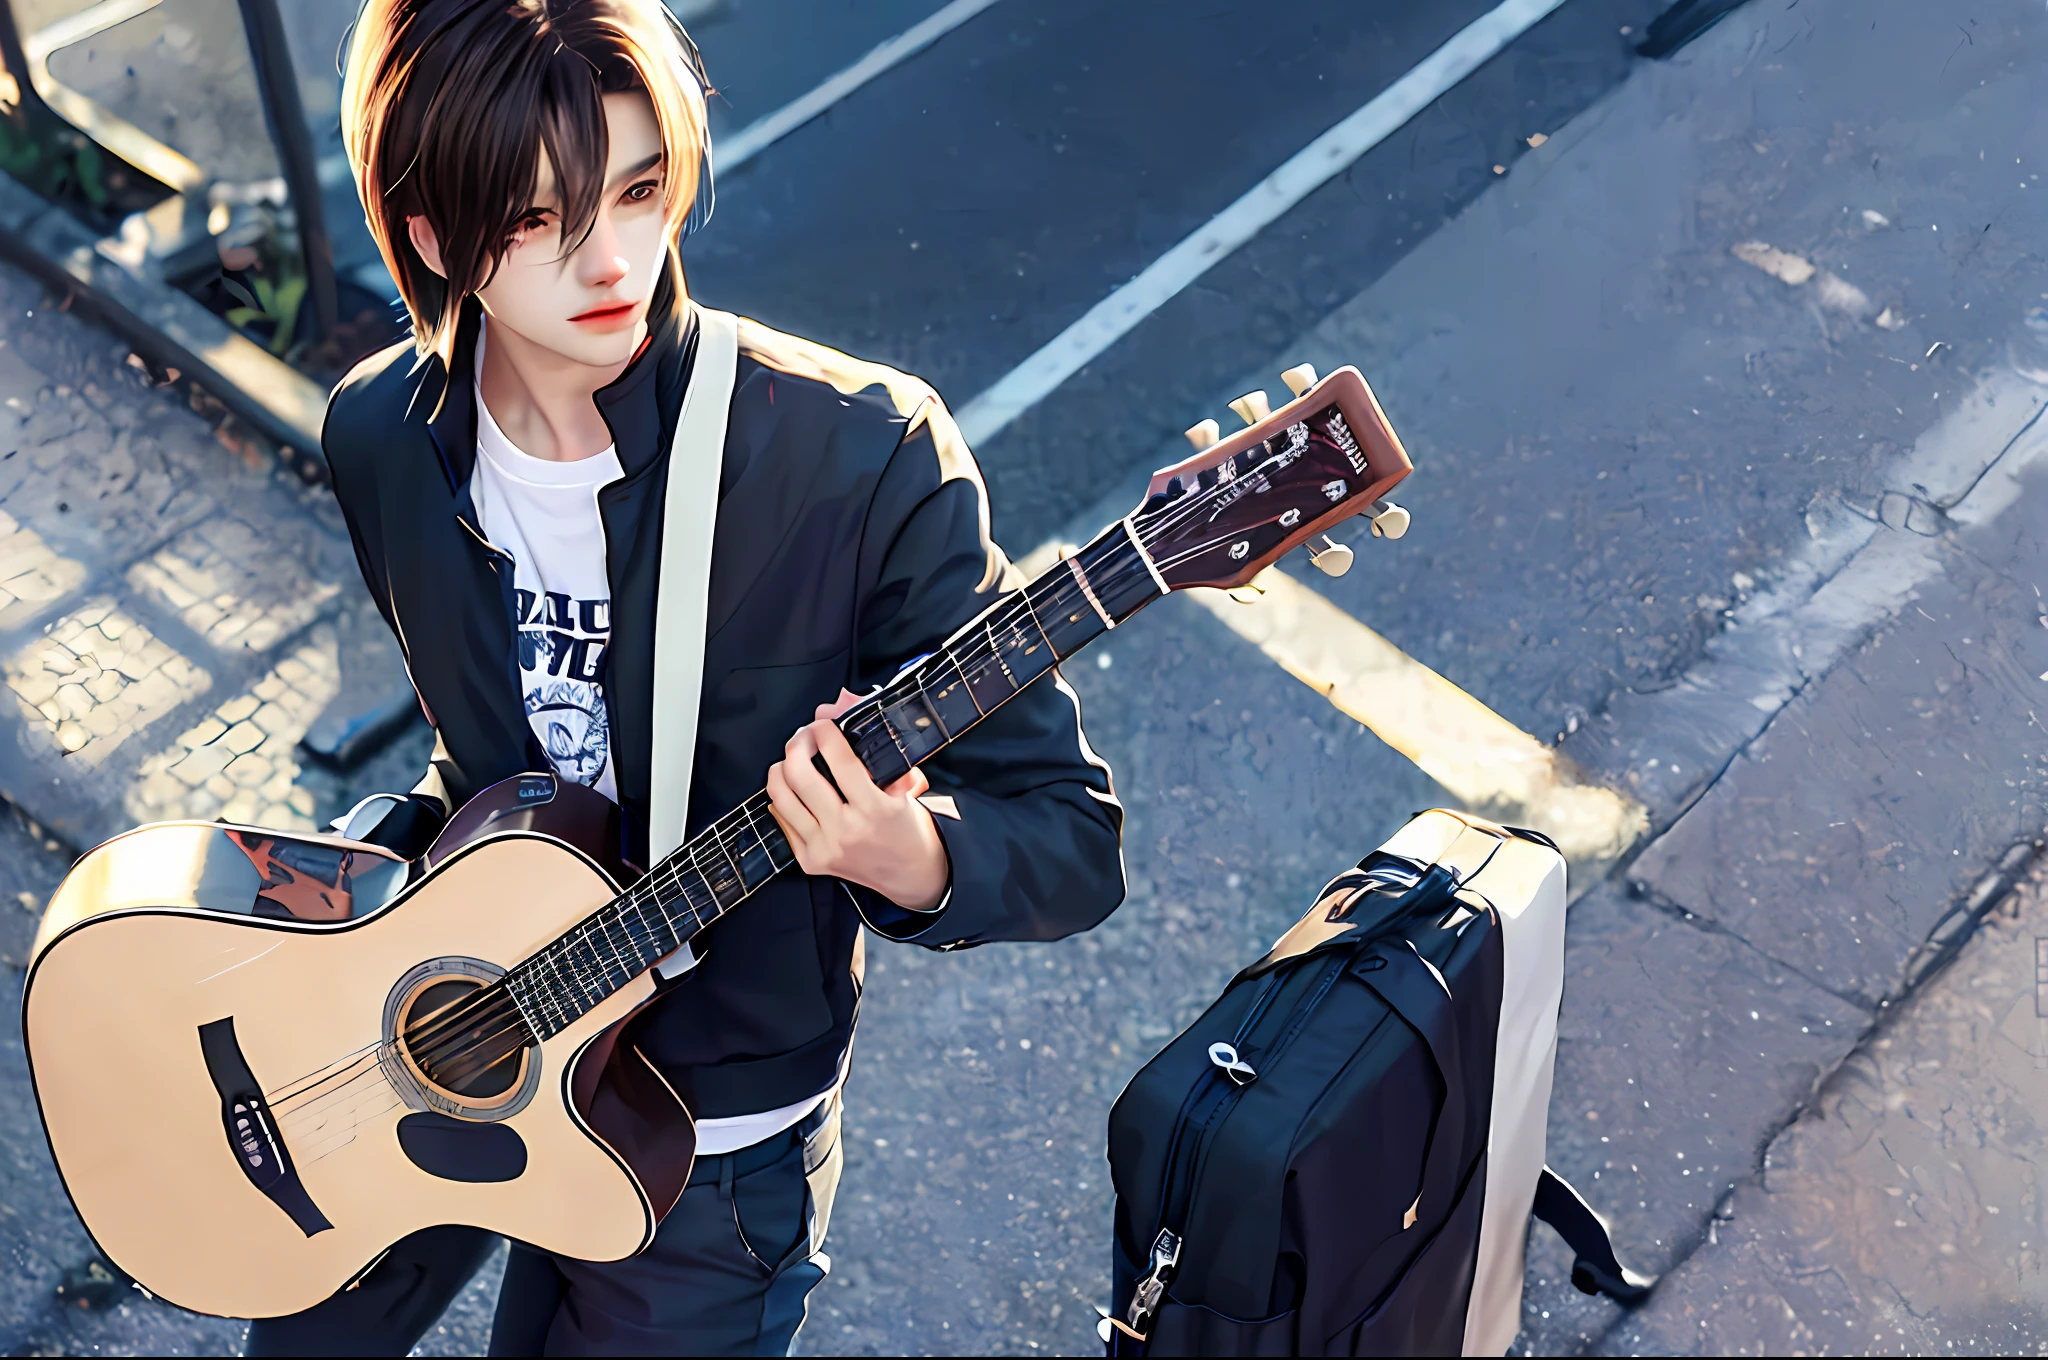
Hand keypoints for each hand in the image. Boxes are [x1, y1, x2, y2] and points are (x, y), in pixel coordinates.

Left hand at [765, 690, 949, 910]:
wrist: (910, 875)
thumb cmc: (907, 827)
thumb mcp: (906, 786)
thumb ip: (878, 751)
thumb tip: (842, 707)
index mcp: (875, 810)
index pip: (840, 762)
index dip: (825, 733)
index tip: (823, 723)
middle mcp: (846, 831)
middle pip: (800, 776)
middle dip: (798, 744)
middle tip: (805, 736)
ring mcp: (823, 848)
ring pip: (781, 796)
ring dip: (782, 768)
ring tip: (793, 759)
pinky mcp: (809, 861)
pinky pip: (781, 819)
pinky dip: (784, 797)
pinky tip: (795, 788)